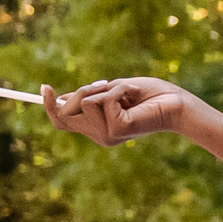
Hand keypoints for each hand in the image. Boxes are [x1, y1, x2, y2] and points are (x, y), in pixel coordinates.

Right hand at [46, 76, 206, 148]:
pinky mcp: (117, 130)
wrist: (179, 102)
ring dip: (104, 89)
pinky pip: (102, 100)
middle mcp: (99, 135)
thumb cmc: (151, 95)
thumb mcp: (113, 91)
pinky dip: (118, 90)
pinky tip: (134, 96)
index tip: (44, 87)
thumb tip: (58, 97)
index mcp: (97, 128)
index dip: (49, 106)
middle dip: (82, 91)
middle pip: (65, 112)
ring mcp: (107, 136)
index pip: (62, 122)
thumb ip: (89, 96)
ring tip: (127, 93)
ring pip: (83, 102)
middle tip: (105, 85)